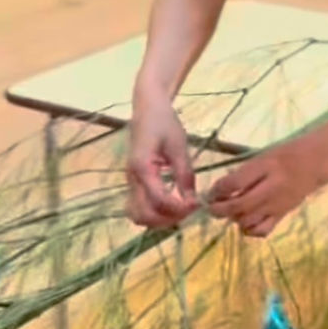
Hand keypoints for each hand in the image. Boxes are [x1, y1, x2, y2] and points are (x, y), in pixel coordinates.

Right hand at [127, 78, 197, 227]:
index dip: (179, 209)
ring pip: (138, 215)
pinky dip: (155, 213)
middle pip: (144, 216)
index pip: (159, 201)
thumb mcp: (179, 146)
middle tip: (188, 209)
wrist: (147, 108)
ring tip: (181, 209)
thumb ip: (185, 176)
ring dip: (160, 220)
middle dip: (168, 219)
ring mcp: (130, 183)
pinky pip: (140, 207)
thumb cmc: (164, 122)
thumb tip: (193, 202)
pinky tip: (174, 204)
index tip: (197, 204)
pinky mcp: (134, 184)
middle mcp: (132, 179)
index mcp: (142, 168)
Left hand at [208, 136, 326, 237]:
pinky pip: (262, 230)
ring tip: (230, 212)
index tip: (209, 192)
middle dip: (219, 209)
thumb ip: (243, 173)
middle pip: (238, 206)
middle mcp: (270, 188)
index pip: (234, 183)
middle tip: (211, 208)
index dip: (217, 190)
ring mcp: (277, 205)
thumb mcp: (262, 157)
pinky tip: (246, 223)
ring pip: (248, 221)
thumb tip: (221, 191)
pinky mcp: (282, 215)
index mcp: (265, 167)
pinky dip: (250, 230)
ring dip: (233, 218)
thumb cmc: (285, 155)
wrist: (314, 164)